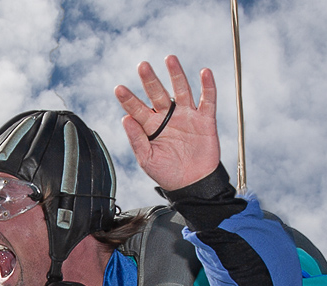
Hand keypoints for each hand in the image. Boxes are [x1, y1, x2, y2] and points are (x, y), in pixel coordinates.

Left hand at [115, 55, 219, 190]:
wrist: (192, 185)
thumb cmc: (168, 173)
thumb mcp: (147, 160)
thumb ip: (136, 139)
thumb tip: (125, 118)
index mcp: (151, 126)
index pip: (137, 108)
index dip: (128, 99)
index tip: (118, 89)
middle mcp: (168, 117)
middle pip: (157, 93)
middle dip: (150, 80)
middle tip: (142, 66)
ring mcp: (187, 116)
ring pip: (181, 90)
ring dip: (176, 74)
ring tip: (170, 59)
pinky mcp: (204, 120)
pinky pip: (207, 100)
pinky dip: (207, 86)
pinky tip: (205, 73)